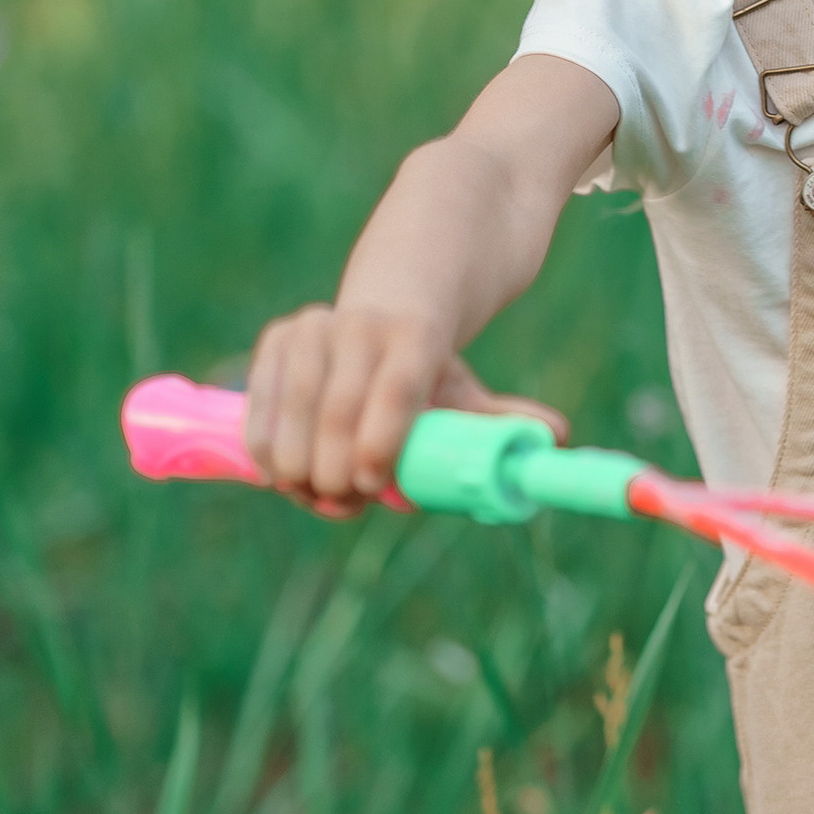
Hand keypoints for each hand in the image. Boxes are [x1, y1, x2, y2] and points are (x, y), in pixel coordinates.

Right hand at [244, 306, 568, 518]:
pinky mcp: (276, 338)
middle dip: (336, 470)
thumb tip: (554, 436)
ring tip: (317, 496)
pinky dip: (266, 448)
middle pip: (339, 408)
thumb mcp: (462, 391)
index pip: (398, 388)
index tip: (375, 485)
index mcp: (416, 336)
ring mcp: (313, 327)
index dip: (383, 439)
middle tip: (346, 504)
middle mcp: (360, 324)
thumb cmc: (425, 370)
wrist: (383, 309)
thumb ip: (498, 419)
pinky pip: (259, 404)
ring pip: (293, 410)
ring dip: (298, 466)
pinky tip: (282, 476)